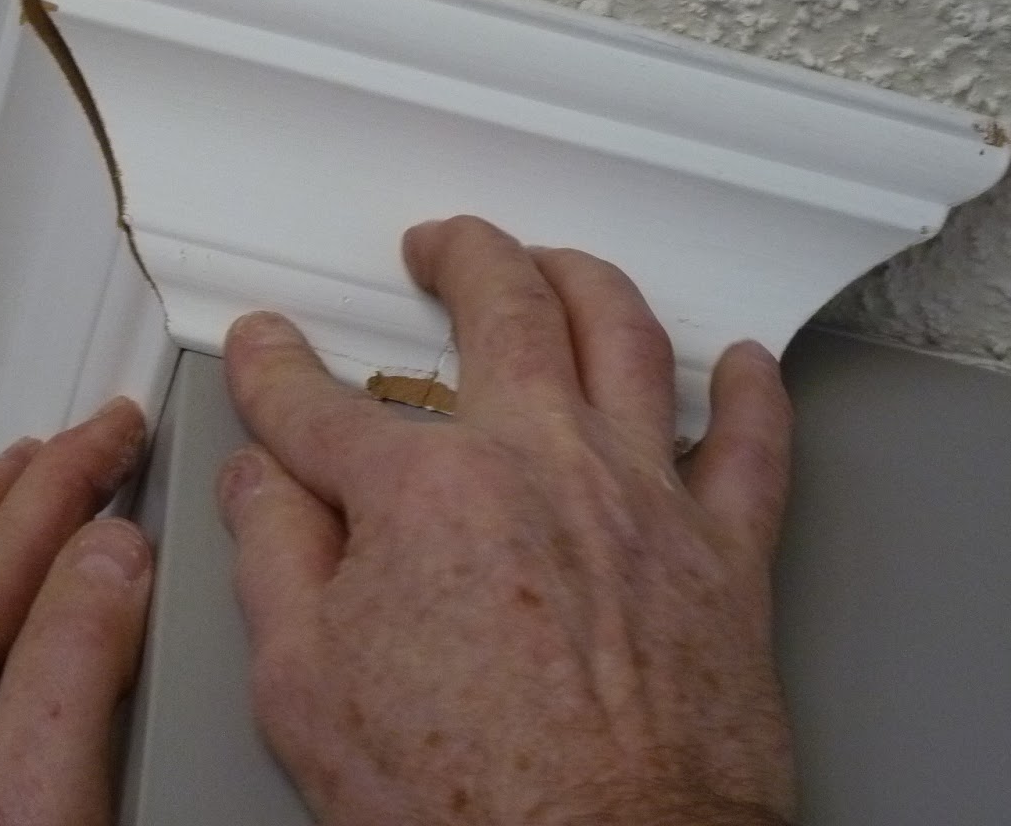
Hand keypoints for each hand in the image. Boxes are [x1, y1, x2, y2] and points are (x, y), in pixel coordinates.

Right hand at [219, 216, 795, 825]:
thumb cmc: (467, 802)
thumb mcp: (304, 689)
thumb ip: (272, 559)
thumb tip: (261, 483)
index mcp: (424, 493)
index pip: (319, 401)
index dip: (274, 367)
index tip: (265, 349)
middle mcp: (540, 464)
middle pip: (500, 307)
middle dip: (458, 257)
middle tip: (436, 247)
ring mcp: (641, 499)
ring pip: (623, 335)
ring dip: (583, 278)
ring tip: (556, 262)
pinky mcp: (725, 556)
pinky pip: (755, 446)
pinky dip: (752, 394)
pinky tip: (742, 367)